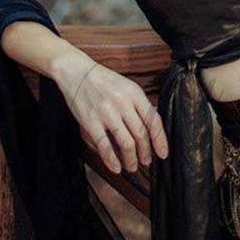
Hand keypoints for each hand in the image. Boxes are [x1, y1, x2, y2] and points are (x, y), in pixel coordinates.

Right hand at [54, 51, 168, 173]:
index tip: (163, 153)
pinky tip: (116, 167)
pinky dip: (111, 160)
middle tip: (147, 161)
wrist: (76, 71)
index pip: (154, 121)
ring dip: (131, 158)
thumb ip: (140, 106)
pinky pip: (104, 145)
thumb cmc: (104, 81)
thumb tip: (153, 128)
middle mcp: (123, 103)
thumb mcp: (128, 87)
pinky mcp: (90, 121)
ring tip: (132, 166)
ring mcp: (106, 112)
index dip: (160, 140)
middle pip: (141, 134)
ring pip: (126, 142)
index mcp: (135, 94)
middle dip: (146, 152)